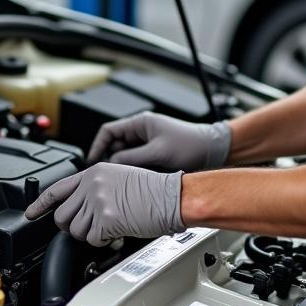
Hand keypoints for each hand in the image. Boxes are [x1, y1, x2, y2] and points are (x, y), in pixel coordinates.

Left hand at [24, 163, 183, 246]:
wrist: (171, 196)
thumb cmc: (153, 190)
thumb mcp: (118, 178)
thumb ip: (94, 188)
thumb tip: (78, 207)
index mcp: (93, 173)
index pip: (57, 189)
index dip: (40, 204)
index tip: (30, 214)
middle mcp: (92, 185)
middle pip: (62, 216)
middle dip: (71, 227)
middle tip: (87, 228)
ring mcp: (98, 202)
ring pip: (75, 231)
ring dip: (89, 235)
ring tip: (108, 227)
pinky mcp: (106, 220)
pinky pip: (92, 240)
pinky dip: (103, 241)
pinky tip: (116, 232)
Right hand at [87, 111, 230, 171]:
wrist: (213, 152)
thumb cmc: (191, 145)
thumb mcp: (158, 152)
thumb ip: (132, 158)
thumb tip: (111, 164)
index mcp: (140, 123)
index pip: (108, 131)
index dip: (97, 146)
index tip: (92, 161)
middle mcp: (142, 133)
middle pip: (114, 146)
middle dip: (109, 160)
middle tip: (105, 175)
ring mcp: (147, 145)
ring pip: (125, 157)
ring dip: (122, 168)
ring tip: (121, 180)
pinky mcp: (154, 156)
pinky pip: (136, 164)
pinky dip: (133, 172)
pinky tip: (133, 181)